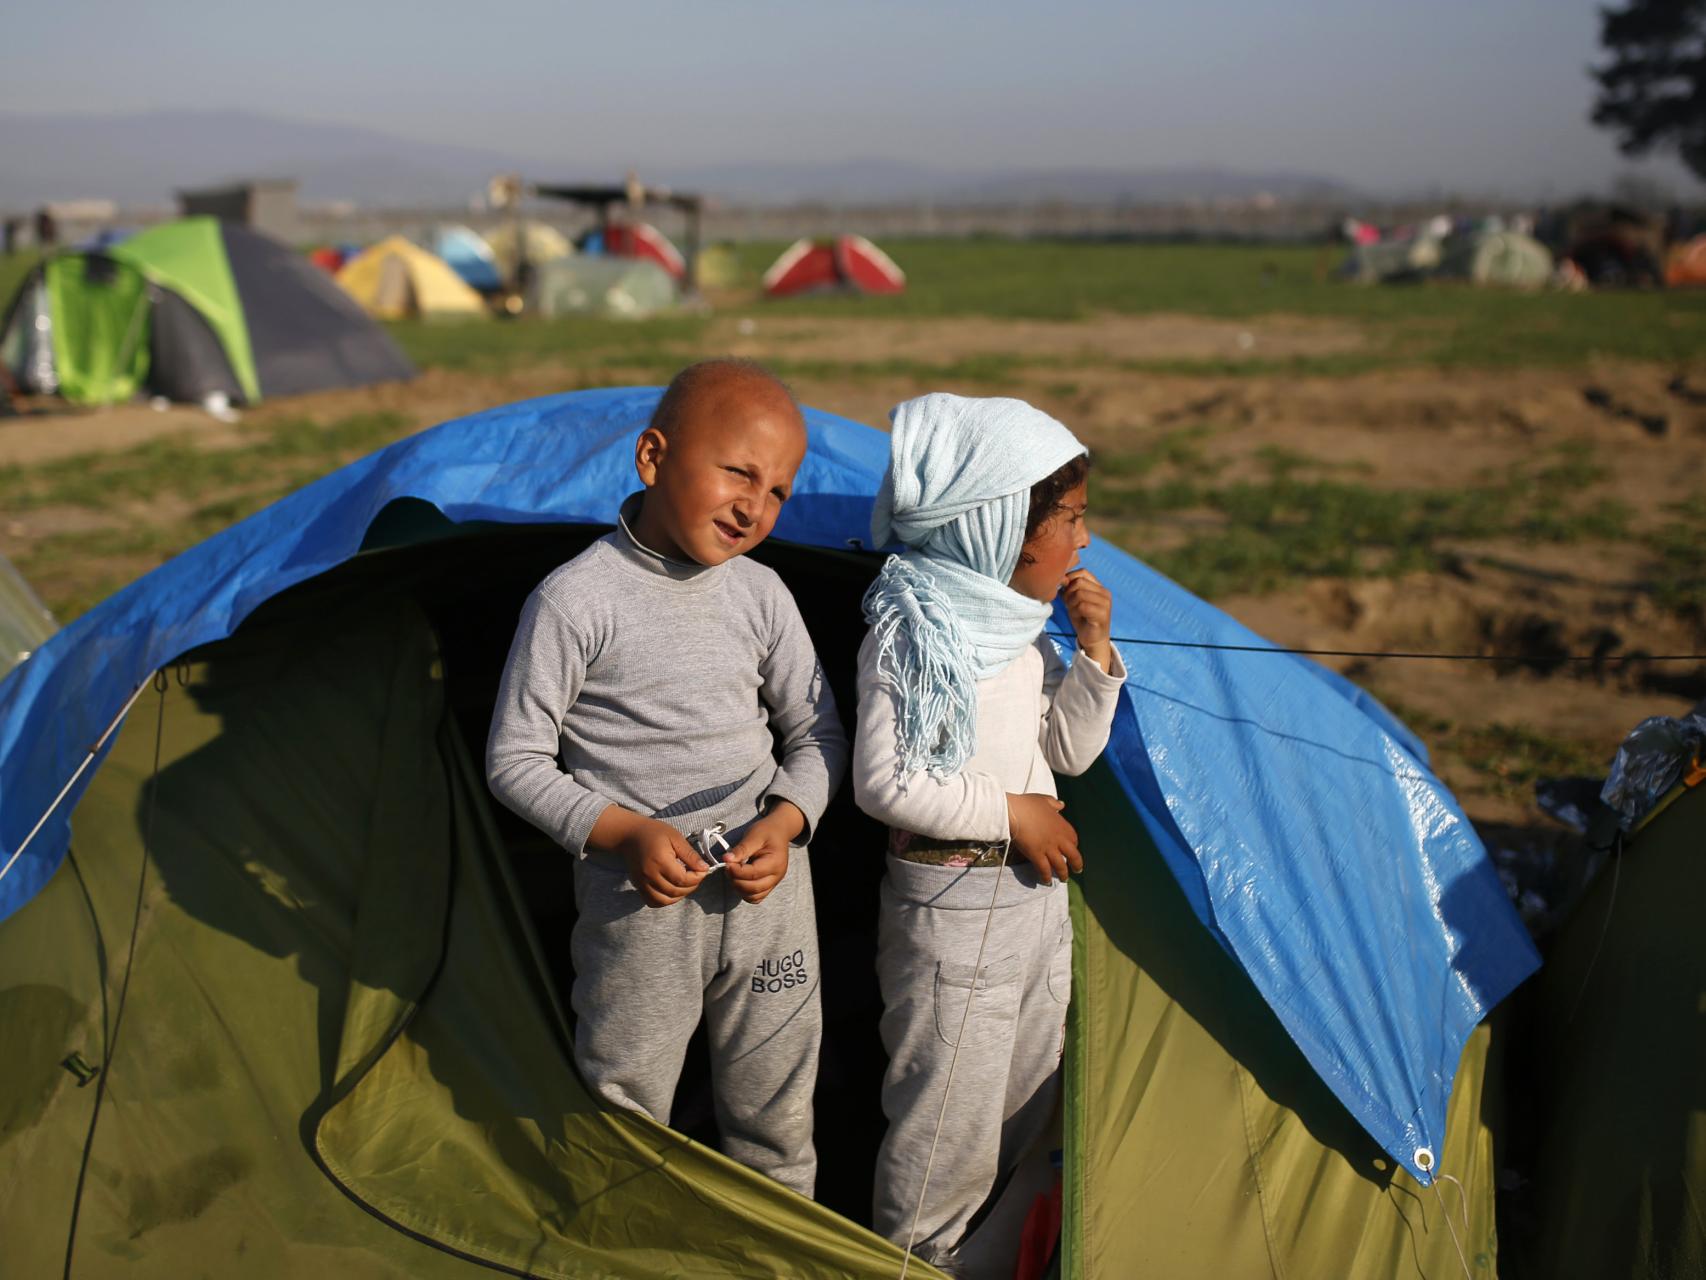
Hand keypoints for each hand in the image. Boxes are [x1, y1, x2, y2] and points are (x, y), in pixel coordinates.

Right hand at [589, 807, 708, 907]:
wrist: (629, 835)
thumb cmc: (654, 833)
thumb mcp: (675, 837)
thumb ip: (690, 855)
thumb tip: (704, 868)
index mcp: (660, 861)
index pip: (682, 879)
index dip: (697, 878)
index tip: (703, 870)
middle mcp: (649, 875)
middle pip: (675, 891)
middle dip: (691, 886)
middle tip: (696, 876)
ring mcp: (642, 883)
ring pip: (665, 900)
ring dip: (679, 896)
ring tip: (686, 884)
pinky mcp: (638, 886)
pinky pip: (653, 902)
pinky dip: (665, 901)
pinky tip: (672, 890)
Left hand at [723, 800, 804, 904]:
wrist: (778, 833)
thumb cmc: (766, 832)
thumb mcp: (754, 835)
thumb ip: (741, 849)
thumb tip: (726, 859)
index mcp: (775, 863)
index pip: (753, 874)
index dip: (736, 871)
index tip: (726, 861)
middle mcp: (777, 876)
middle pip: (753, 888)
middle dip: (736, 880)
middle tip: (728, 867)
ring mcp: (774, 883)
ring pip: (753, 896)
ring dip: (739, 888)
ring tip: (734, 872)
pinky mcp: (769, 886)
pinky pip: (756, 897)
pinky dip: (745, 892)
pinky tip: (740, 879)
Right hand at [1007, 793, 1081, 884]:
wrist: (1014, 811)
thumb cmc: (1027, 804)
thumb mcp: (1044, 800)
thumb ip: (1054, 803)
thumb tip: (1061, 804)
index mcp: (1061, 825)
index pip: (1073, 838)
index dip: (1073, 846)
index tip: (1071, 849)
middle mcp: (1058, 838)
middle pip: (1072, 855)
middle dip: (1076, 864)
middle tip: (1077, 870)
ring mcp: (1048, 848)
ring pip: (1060, 865)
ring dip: (1062, 874)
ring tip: (1063, 879)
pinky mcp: (1036, 855)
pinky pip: (1044, 869)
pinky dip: (1046, 876)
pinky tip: (1046, 881)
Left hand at [1062, 568, 1112, 670]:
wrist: (1092, 640)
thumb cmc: (1082, 618)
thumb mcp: (1073, 600)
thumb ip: (1069, 588)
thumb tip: (1061, 578)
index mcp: (1099, 587)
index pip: (1082, 572)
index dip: (1070, 579)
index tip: (1066, 592)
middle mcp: (1105, 592)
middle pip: (1079, 582)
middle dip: (1069, 593)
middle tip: (1069, 605)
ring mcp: (1105, 603)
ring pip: (1079, 594)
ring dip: (1071, 604)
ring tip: (1074, 611)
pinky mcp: (1103, 614)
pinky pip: (1082, 606)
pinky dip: (1075, 611)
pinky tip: (1078, 617)